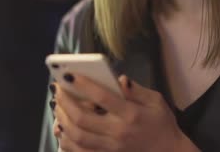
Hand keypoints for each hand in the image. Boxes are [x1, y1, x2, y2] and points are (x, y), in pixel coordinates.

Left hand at [52, 74, 198, 151]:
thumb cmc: (162, 124)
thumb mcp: (156, 101)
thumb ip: (136, 90)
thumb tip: (119, 79)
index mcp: (131, 114)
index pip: (103, 98)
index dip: (84, 85)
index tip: (69, 75)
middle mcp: (118, 132)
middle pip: (83, 119)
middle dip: (66, 102)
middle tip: (57, 89)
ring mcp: (111, 147)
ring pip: (78, 136)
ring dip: (63, 120)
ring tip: (57, 106)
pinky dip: (67, 141)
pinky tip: (61, 128)